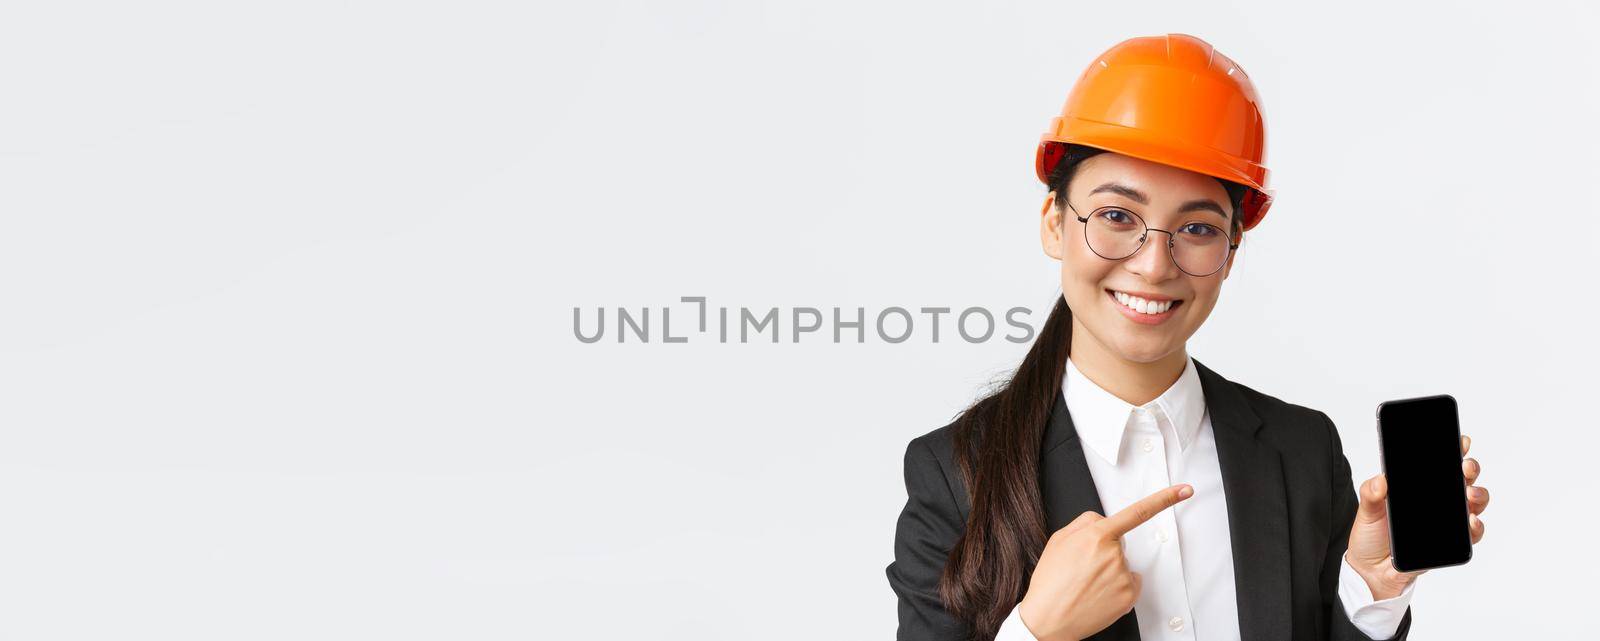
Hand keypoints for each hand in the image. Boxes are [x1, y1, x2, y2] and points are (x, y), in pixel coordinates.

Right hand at [1017, 484, 1193, 640]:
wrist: (1048, 618)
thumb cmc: (1050, 581)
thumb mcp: (1058, 540)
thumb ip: (1084, 523)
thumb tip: (1103, 521)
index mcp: (1096, 536)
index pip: (1137, 512)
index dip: (1164, 499)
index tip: (1185, 491)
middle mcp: (1114, 554)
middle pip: (1119, 542)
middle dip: (1104, 549)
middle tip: (1081, 567)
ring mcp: (1123, 576)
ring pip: (1123, 564)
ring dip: (1109, 570)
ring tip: (1085, 583)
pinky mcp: (1129, 596)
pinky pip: (1130, 582)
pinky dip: (1117, 587)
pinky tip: (1098, 593)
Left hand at [1346, 434, 1489, 599]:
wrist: (1372, 570)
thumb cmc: (1372, 535)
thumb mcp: (1367, 510)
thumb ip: (1371, 494)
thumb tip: (1381, 481)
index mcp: (1418, 487)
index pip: (1440, 464)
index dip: (1454, 450)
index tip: (1461, 441)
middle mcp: (1437, 500)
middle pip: (1462, 479)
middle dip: (1469, 469)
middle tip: (1465, 468)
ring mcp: (1446, 520)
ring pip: (1473, 503)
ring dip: (1477, 495)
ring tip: (1470, 495)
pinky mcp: (1451, 542)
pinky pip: (1471, 534)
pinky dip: (1476, 527)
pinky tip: (1471, 521)